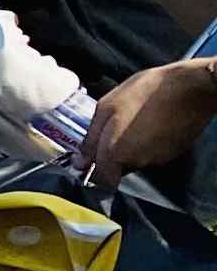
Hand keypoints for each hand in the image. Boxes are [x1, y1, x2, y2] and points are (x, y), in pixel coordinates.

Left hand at [81, 58, 216, 193]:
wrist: (190, 88)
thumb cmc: (145, 92)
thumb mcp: (107, 107)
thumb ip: (91, 138)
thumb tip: (80, 162)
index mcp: (116, 153)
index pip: (101, 181)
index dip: (93, 172)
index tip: (89, 159)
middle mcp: (137, 162)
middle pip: (116, 169)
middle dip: (110, 155)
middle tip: (113, 130)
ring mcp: (157, 160)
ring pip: (134, 160)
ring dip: (130, 148)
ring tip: (134, 122)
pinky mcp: (172, 154)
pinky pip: (151, 154)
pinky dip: (147, 144)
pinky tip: (149, 124)